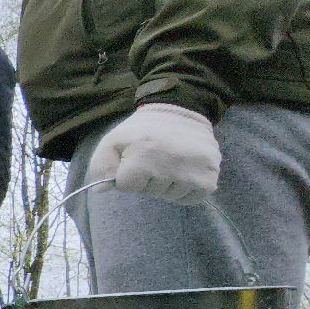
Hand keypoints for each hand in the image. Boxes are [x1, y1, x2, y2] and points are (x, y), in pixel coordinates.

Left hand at [89, 102, 219, 204]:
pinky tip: (184, 171)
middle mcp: (172, 163)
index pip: (127, 186)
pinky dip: (186, 190)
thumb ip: (101, 165)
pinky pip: (193, 198)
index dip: (128, 176)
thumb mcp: (114, 140)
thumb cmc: (142, 129)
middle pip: (150, 192)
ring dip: (168, 185)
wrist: (181, 111)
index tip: (135, 161)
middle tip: (155, 159)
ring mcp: (194, 170)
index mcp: (145, 153)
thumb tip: (99, 190)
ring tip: (170, 163)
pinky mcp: (210, 176)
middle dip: (149, 181)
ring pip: (171, 196)